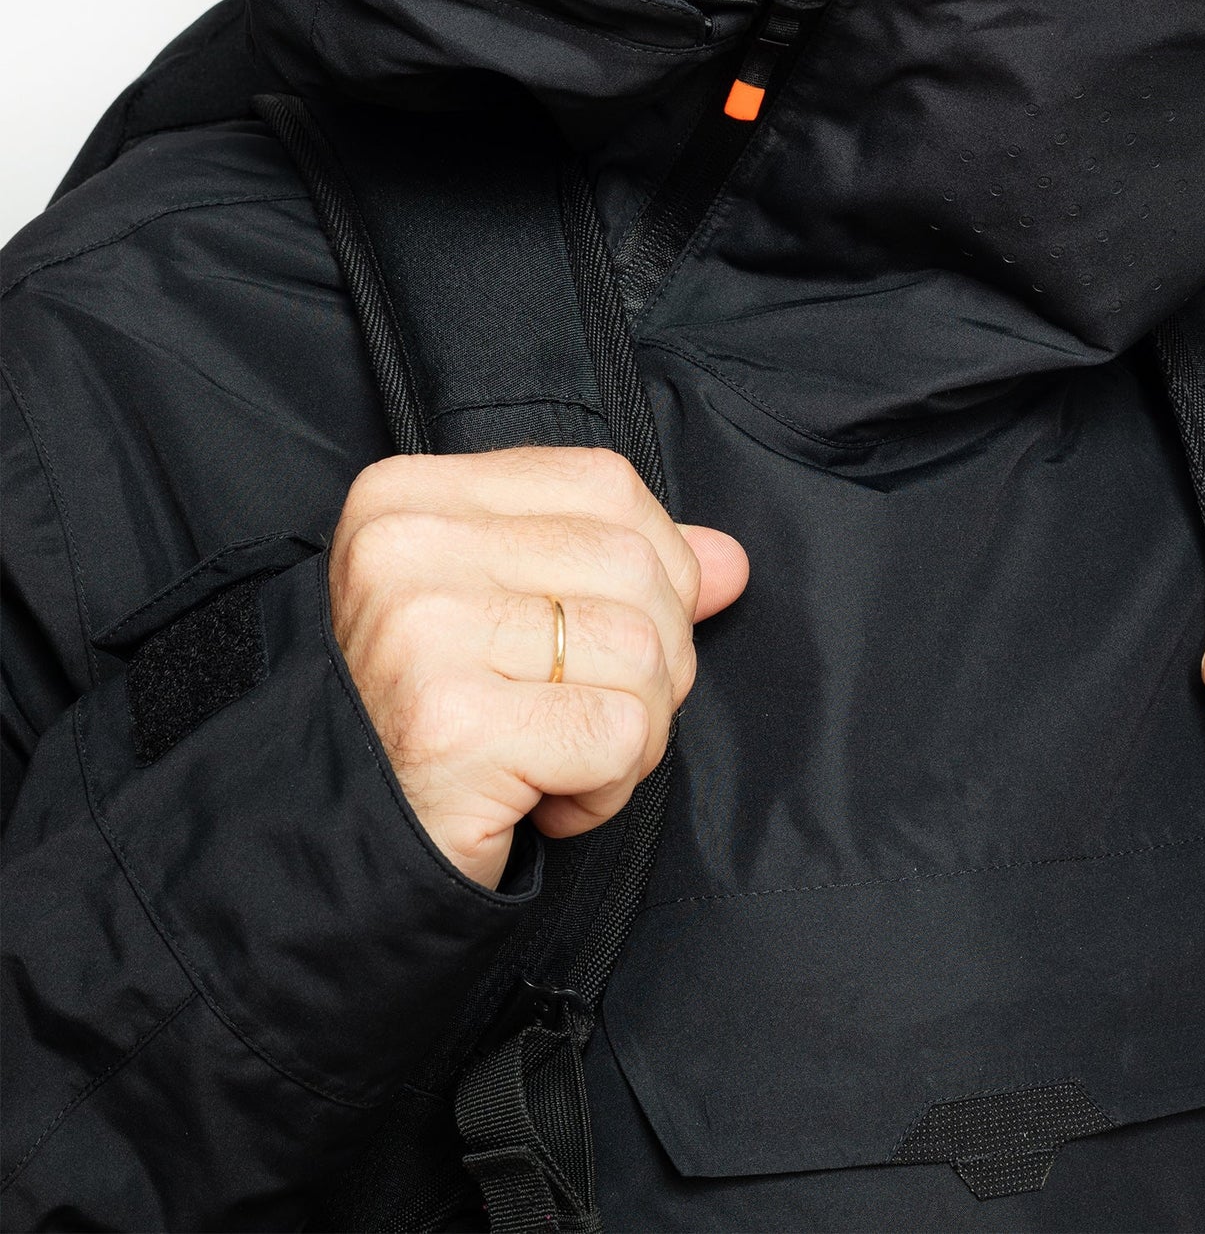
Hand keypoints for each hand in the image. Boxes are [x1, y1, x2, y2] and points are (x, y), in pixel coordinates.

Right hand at [330, 446, 747, 888]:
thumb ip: (624, 568)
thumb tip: (733, 561)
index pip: (605, 484)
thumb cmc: (434, 728)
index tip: (614, 633)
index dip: (656, 564)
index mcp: (410, 496)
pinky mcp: (452, 726)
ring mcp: (421, 632)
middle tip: (586, 718)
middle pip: (636, 567)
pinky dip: (607, 787)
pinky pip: (617, 735)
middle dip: (654, 662)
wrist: (335, 856)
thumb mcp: (516, 615)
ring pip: (640, 653)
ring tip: (558, 760)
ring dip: (633, 733)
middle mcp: (405, 548)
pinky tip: (544, 800)